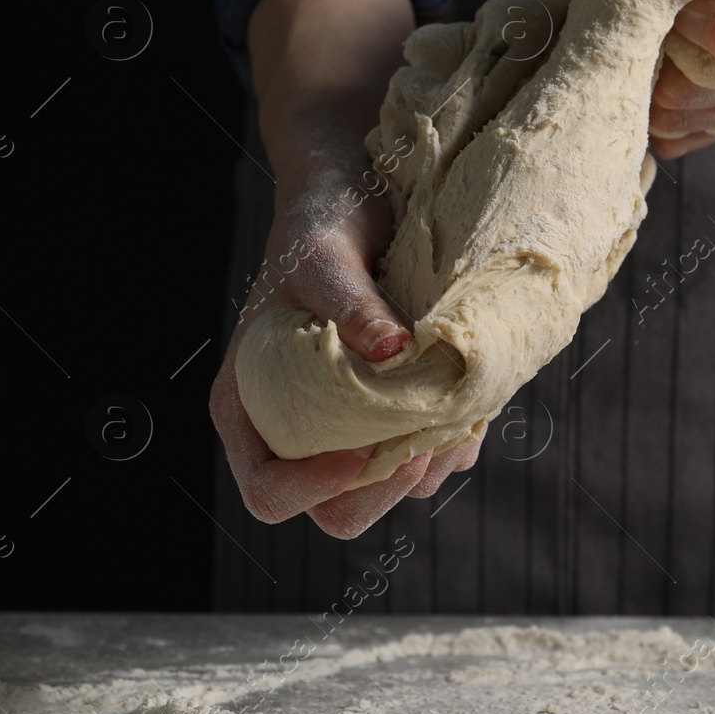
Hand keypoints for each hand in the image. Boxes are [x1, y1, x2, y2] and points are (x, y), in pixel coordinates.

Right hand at [210, 156, 482, 537]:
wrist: (354, 201)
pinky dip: (454, 438)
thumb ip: (352, 306)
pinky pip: (429, 457)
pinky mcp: (393, 415)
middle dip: (384, 488)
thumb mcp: (326, 258)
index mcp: (250, 406)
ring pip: (391, 490)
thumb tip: (396, 349)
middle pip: (335, 511)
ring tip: (450, 400)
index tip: (356, 450)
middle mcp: (294, 430)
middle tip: (422, 438)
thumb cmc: (320, 226)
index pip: (267, 490)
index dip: (310, 488)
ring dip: (429, 460)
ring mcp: (346, 429)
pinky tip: (464, 392)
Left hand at [644, 0, 714, 159]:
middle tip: (639, 27)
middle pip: (707, 86)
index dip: (679, 20)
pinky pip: (682, 139)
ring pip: (690, 120)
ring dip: (649, 89)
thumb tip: (603, 4)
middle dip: (657, 61)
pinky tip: (654, 72)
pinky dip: (654, 113)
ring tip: (646, 44)